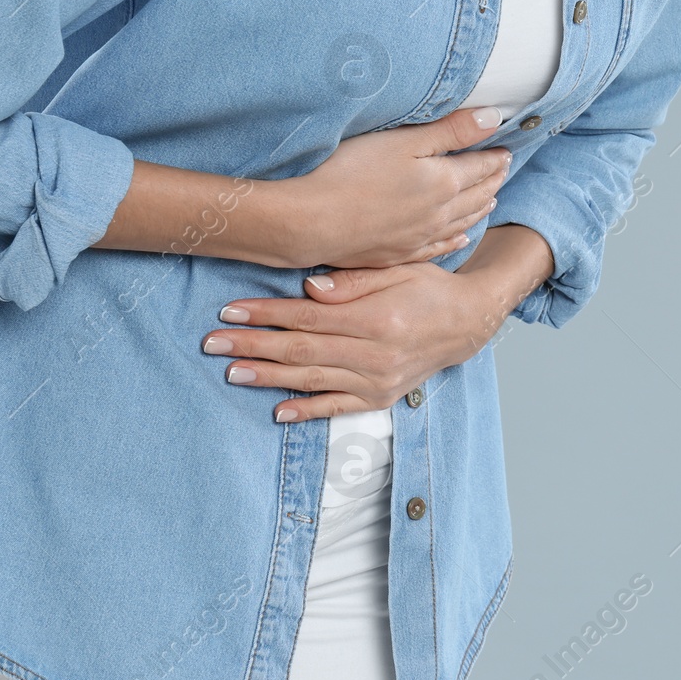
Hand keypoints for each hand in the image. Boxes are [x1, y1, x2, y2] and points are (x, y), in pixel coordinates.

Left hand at [202, 263, 506, 420]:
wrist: (467, 323)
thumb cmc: (428, 287)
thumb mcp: (398, 268)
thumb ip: (353, 280)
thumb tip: (309, 287)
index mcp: (377, 318)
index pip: (308, 317)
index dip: (266, 314)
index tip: (229, 311)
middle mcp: (376, 354)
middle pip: (302, 351)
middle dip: (253, 347)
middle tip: (213, 345)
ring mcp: (379, 380)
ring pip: (313, 380)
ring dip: (269, 378)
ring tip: (232, 373)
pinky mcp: (382, 397)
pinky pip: (338, 408)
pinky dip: (307, 411)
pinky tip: (277, 412)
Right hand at [272, 107, 512, 269]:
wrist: (311, 222)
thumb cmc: (351, 172)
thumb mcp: (404, 141)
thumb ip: (452, 130)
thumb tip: (495, 119)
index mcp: (443, 183)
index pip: (479, 167)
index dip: (494, 157)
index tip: (505, 150)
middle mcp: (438, 215)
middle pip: (475, 196)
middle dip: (492, 181)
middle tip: (502, 171)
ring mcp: (418, 238)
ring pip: (461, 223)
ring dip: (479, 209)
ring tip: (491, 200)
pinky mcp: (398, 253)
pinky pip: (438, 248)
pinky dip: (455, 240)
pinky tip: (461, 239)